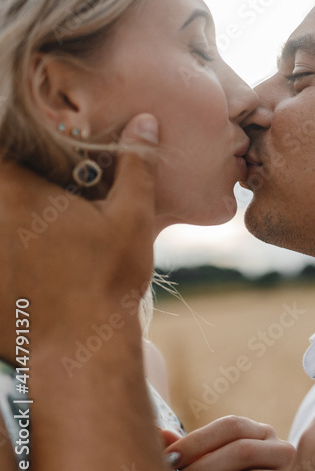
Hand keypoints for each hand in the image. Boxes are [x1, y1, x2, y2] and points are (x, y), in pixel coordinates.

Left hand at [0, 113, 159, 339]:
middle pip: (1, 184)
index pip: (1, 149)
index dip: (17, 144)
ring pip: (0, 218)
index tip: (42, 151)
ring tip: (46, 231)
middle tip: (50, 192)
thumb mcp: (131, 217)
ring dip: (15, 220)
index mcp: (17, 193)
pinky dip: (10, 253)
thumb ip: (136, 166)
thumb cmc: (107, 279)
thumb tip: (145, 122)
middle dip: (18, 182)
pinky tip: (36, 264)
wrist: (79, 349)